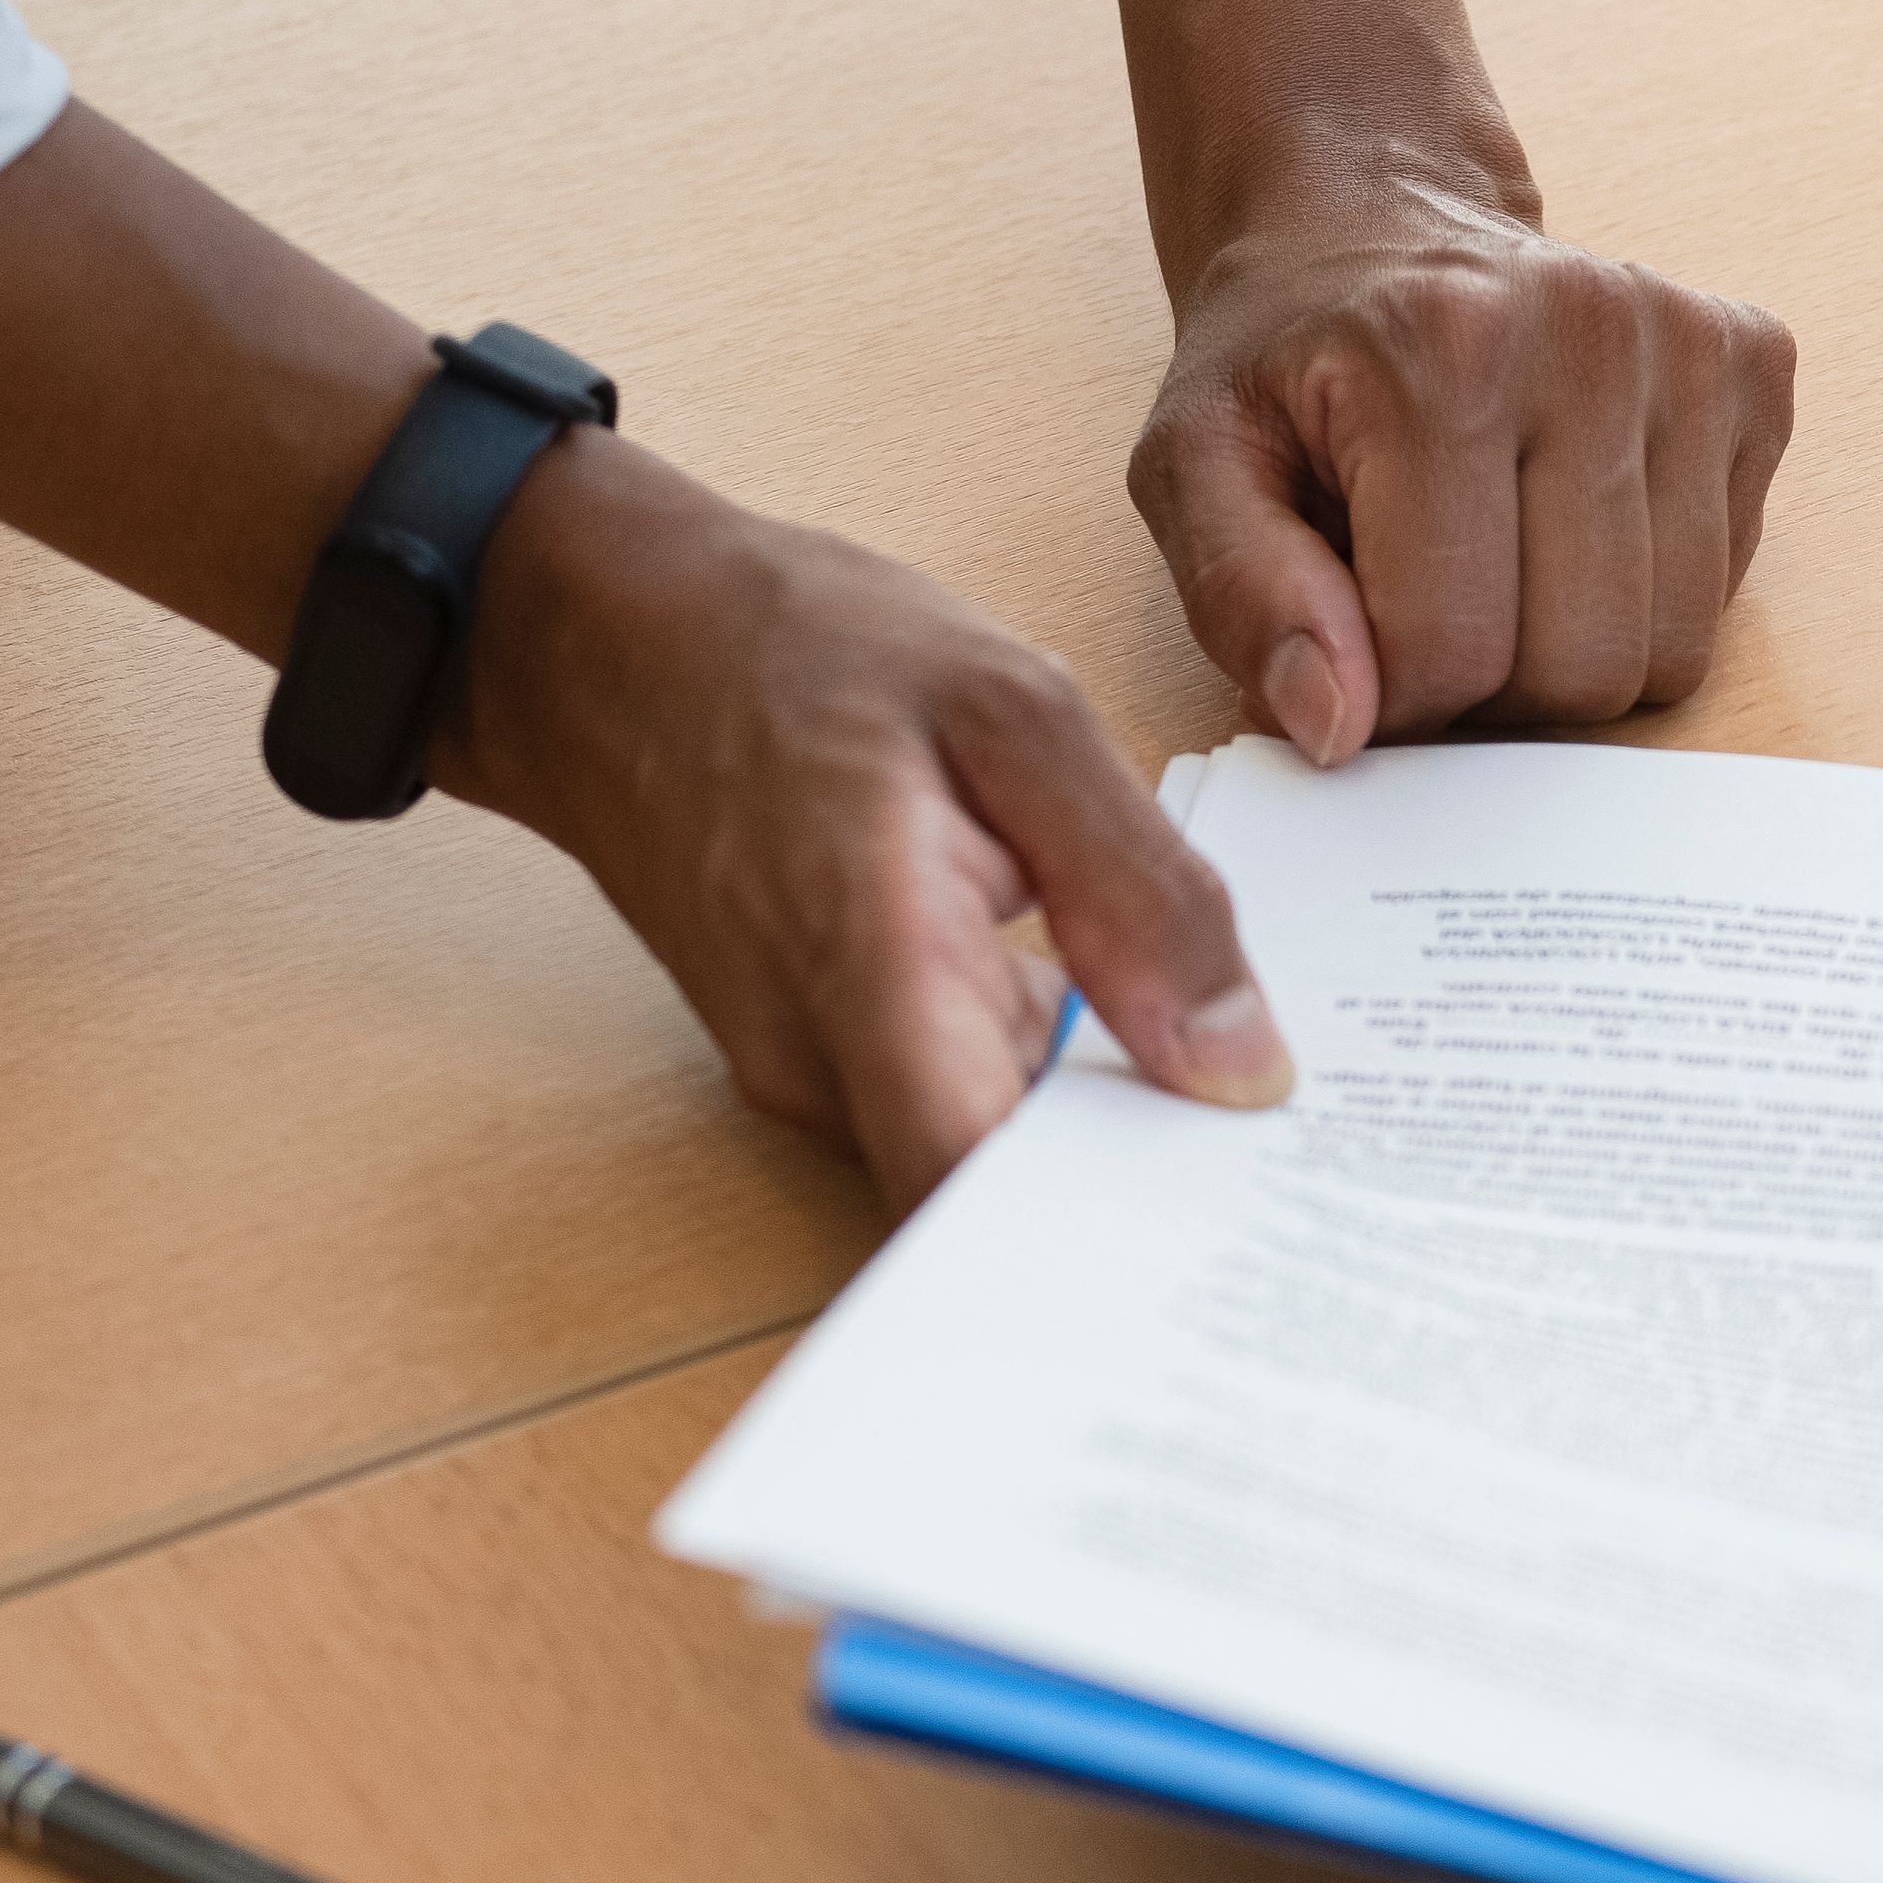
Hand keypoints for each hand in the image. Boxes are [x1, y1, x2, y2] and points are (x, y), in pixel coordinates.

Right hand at [454, 433, 1295, 1213]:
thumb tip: (1242, 1067)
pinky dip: (1042, 1082)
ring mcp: (809, 1074)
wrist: (602, 640)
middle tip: (1280, 1156)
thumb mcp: (1017, 711)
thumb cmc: (795, 648)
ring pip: (982, 1158)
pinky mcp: (818, 1060)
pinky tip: (1122, 1022)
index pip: (985, 1190)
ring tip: (1221, 1086)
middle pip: (1002, 1205)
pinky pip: (949, 1104)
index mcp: (878, 971)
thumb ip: (1139, 890)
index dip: (1114, 1242)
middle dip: (1143, 1194)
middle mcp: (825, 1062)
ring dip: (1099, 1130)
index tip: (1238, 1217)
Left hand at [1132, 159, 1794, 759]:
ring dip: (1578, 650)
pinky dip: (1652, 589)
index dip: (1394, 696)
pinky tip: (1577, 514)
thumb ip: (1242, 599)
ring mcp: (1689, 342)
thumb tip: (1338, 728)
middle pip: (1582, 665)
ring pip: (1674, 646)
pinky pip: (1729, 583)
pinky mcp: (1754, 365)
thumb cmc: (1288, 356)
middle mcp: (1587, 329)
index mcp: (1436, 348)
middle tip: (1436, 610)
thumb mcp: (1193, 468)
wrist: (1374, 214)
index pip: (1452, 647)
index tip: (1357, 647)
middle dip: (1498, 687)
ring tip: (1504, 566)